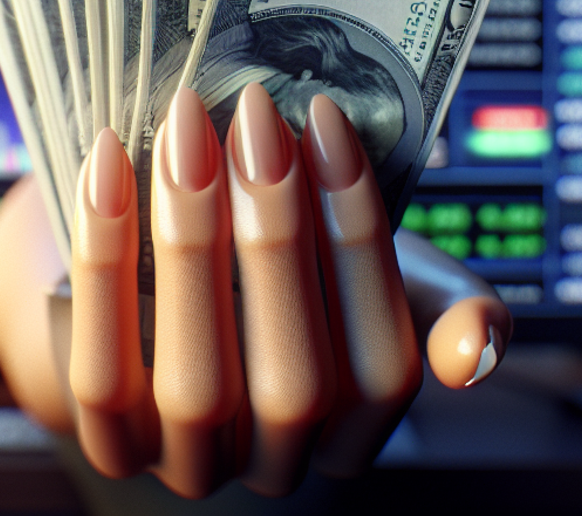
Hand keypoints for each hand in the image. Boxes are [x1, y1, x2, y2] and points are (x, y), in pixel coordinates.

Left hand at [0, 86, 511, 494]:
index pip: (386, 360)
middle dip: (274, 232)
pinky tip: (108, 163)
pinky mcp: (110, 445)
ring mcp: (190, 467)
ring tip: (184, 129)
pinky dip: (105, 261)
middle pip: (295, 381)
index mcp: (358, 430)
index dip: (359, 233)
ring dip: (190, 239)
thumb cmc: (283, 259)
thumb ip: (439, 304)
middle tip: (251, 115)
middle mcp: (281, 464)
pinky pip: (104, 371)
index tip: (326, 118)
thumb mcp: (372, 269)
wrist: (164, 268)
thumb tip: (477, 351)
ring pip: (198, 382)